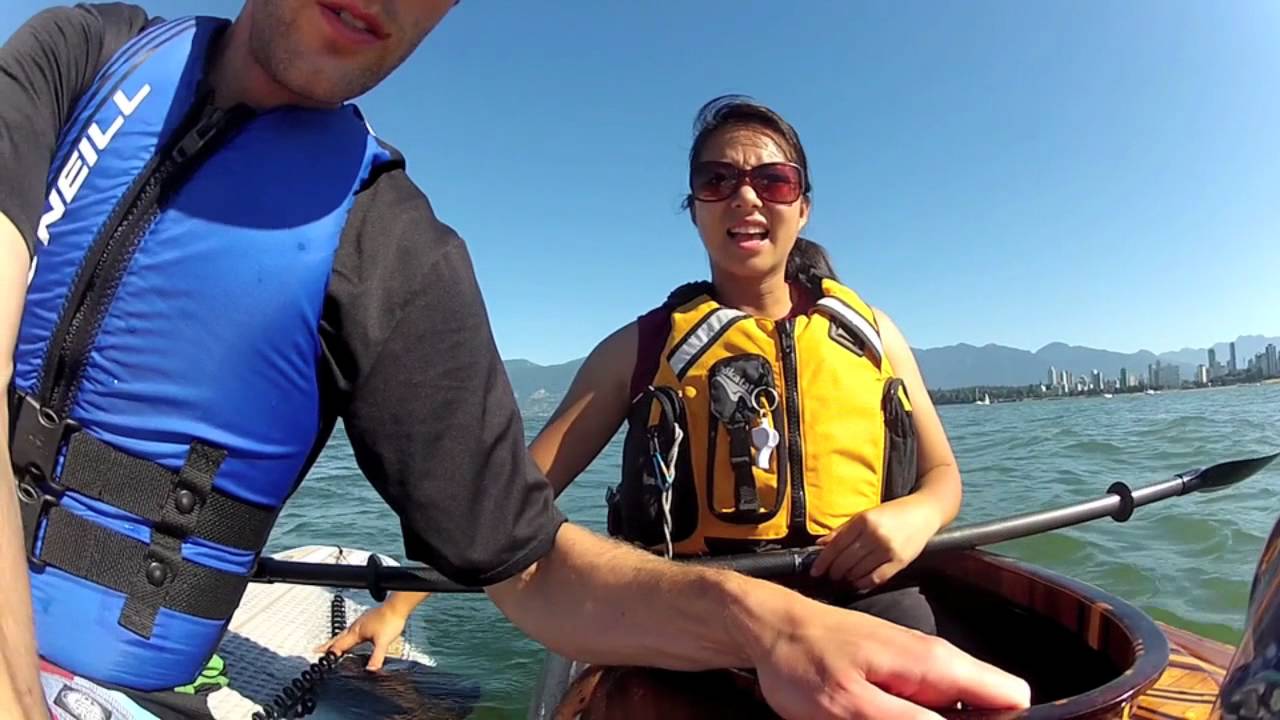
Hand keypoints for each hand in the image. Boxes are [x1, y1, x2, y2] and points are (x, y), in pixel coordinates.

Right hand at [315, 602, 409, 670]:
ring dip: (337, 640)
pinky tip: (354, 637)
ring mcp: (361, 622)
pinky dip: (348, 636)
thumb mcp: (383, 642)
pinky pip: (353, 630)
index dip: (330, 651)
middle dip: (328, 645)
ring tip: (332, 645)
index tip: (319, 656)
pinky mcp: (367, 620)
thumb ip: (376, 657)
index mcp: (356, 632)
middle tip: (318, 649)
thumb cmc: (390, 620)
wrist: (397, 607)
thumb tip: (371, 670)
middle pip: (338, 637)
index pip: (339, 644)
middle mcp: (356, 626)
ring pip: (345, 633)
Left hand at [752, 597, 1030, 718]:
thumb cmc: (802, 660)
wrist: (769, 629)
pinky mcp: (894, 677)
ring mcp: (914, 669)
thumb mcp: (851, 706)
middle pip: (983, 710)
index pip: (1011, 696)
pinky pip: (919, 708)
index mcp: (934, 665)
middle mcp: (933, 663)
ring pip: (950, 712)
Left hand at [810, 497, 940, 590]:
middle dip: (834, 571)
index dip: (823, 561)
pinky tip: (858, 582)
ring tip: (843, 577)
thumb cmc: (892, 513)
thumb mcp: (865, 515)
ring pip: (859, 571)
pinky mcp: (900, 561)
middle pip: (846, 560)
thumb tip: (820, 544)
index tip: (815, 571)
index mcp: (864, 520)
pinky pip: (876, 578)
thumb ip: (843, 530)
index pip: (836, 545)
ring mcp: (888, 549)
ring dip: (848, 577)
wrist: (924, 512)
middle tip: (830, 575)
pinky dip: (864, 583)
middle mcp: (875, 535)